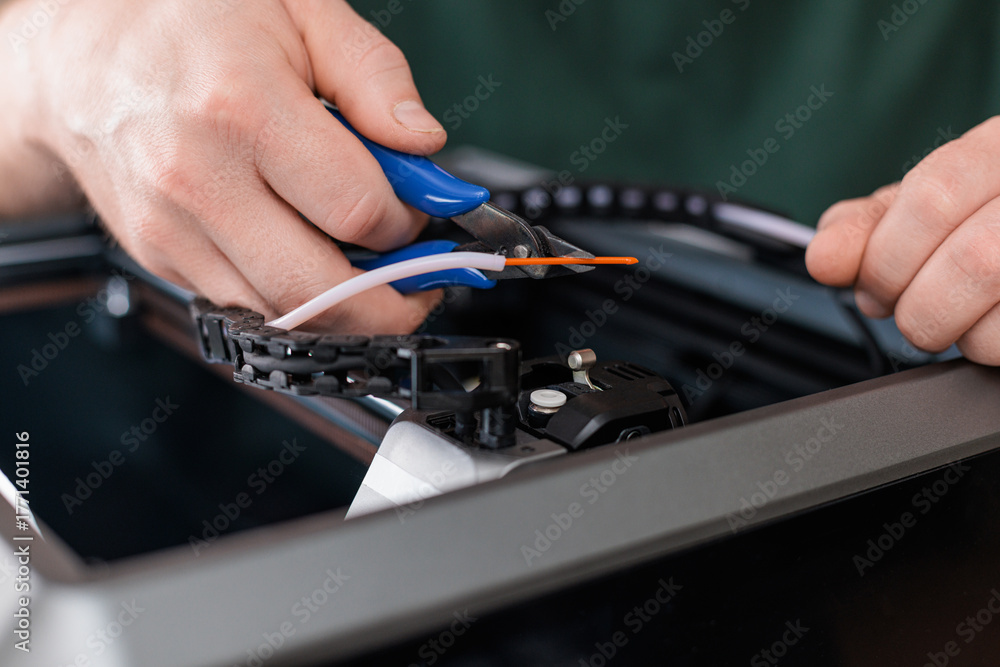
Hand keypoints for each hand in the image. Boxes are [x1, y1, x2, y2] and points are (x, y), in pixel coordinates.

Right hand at [6, 0, 446, 332]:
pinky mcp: (157, 255)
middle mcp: (199, 178)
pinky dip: (289, 299)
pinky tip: (303, 256)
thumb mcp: (298, 8)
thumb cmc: (186, 19)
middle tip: (416, 285)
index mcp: (244, 108)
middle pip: (319, 290)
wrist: (75, 55)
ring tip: (364, 267)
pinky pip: (243, 305)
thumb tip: (423, 144)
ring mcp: (170, 226)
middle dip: (389, 305)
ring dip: (341, 308)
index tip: (419, 214)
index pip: (359, 210)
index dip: (409, 225)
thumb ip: (374, 75)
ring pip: (281, 313)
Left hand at [806, 117, 999, 364]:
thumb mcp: (923, 205)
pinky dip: (984, 344)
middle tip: (900, 307)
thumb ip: (869, 226)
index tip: (866, 284)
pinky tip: (983, 323)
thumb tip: (824, 257)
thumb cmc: (978, 217)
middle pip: (971, 256)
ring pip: (997, 292)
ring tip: (944, 317)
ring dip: (948, 325)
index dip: (885, 255)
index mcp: (999, 148)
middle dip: (911, 300)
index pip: (933, 195)